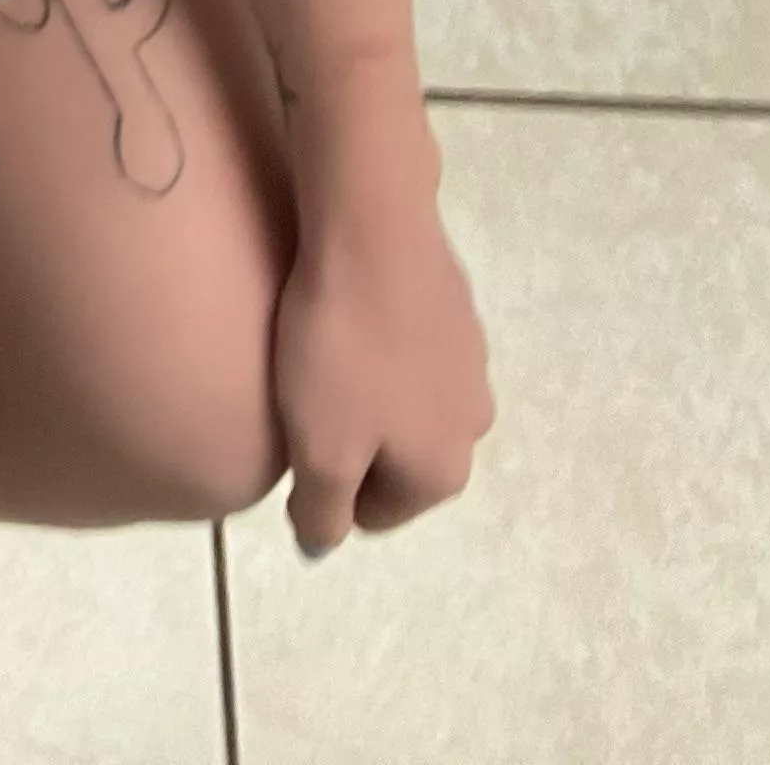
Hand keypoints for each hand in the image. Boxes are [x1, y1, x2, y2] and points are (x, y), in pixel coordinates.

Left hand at [273, 115, 494, 557]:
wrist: (372, 224)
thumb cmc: (342, 347)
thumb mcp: (319, 446)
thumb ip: (322, 509)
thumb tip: (322, 544)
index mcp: (444, 469)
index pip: (375, 513)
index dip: (325, 486)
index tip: (295, 440)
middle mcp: (473, 422)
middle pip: (395, 456)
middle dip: (349, 436)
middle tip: (302, 395)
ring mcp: (472, 359)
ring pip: (403, 399)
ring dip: (363, 387)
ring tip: (317, 349)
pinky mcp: (456, 304)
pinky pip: (407, 346)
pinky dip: (377, 340)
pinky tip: (343, 311)